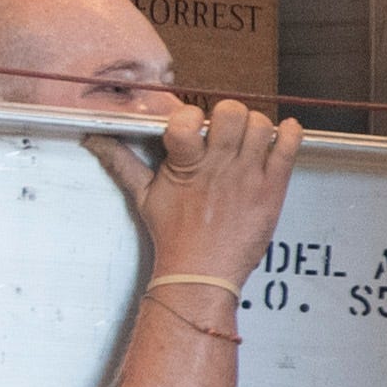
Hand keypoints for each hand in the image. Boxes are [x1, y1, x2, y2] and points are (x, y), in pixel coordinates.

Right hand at [96, 97, 302, 289]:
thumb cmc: (174, 237)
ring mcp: (248, 177)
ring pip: (261, 125)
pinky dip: (290, 134)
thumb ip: (122, 163)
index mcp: (186, 165)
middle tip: (226, 131)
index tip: (194, 124)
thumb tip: (96, 141)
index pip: (188, 120)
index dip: (192, 115)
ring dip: (257, 125)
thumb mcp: (144, 197)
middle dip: (228, 115)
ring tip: (249, 139)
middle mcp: (219, 167)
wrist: (202, 273)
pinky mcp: (272, 189)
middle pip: (232, 113)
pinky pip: (289, 148)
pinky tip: (283, 135)